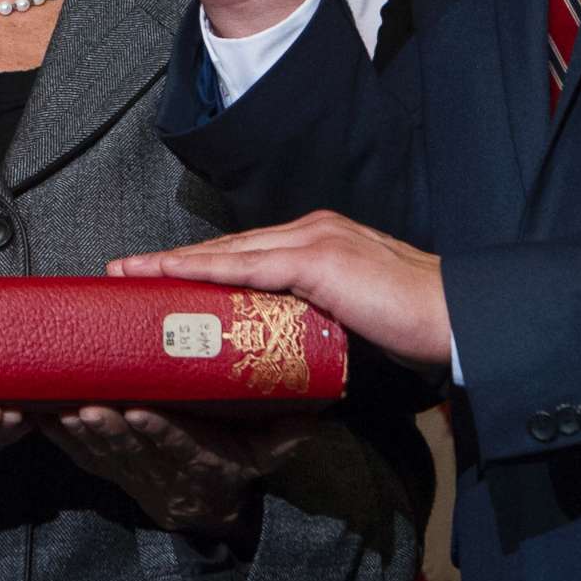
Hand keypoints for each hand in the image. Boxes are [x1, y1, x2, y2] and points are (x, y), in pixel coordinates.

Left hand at [41, 405, 312, 537]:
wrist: (212, 510)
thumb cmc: (238, 465)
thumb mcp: (266, 454)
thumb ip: (286, 437)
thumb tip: (314, 417)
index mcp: (204, 465)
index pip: (182, 448)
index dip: (160, 432)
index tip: (140, 411)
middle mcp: (165, 475)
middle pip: (134, 452)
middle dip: (109, 430)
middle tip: (87, 406)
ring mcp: (135, 477)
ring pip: (104, 457)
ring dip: (80, 434)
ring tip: (60, 409)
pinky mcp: (112, 474)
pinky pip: (83, 459)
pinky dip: (61, 439)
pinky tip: (41, 416)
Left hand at [111, 211, 451, 373]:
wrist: (457, 317)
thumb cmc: (415, 325)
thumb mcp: (353, 316)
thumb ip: (319, 320)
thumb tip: (289, 351)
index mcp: (317, 240)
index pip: (244, 253)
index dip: (198, 265)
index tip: (158, 277)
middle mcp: (309, 229)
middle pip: (225, 247)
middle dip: (171, 261)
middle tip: (123, 271)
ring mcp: (311, 240)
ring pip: (225, 253)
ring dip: (171, 264)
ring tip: (128, 274)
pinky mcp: (316, 260)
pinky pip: (245, 268)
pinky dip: (202, 272)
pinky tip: (168, 277)